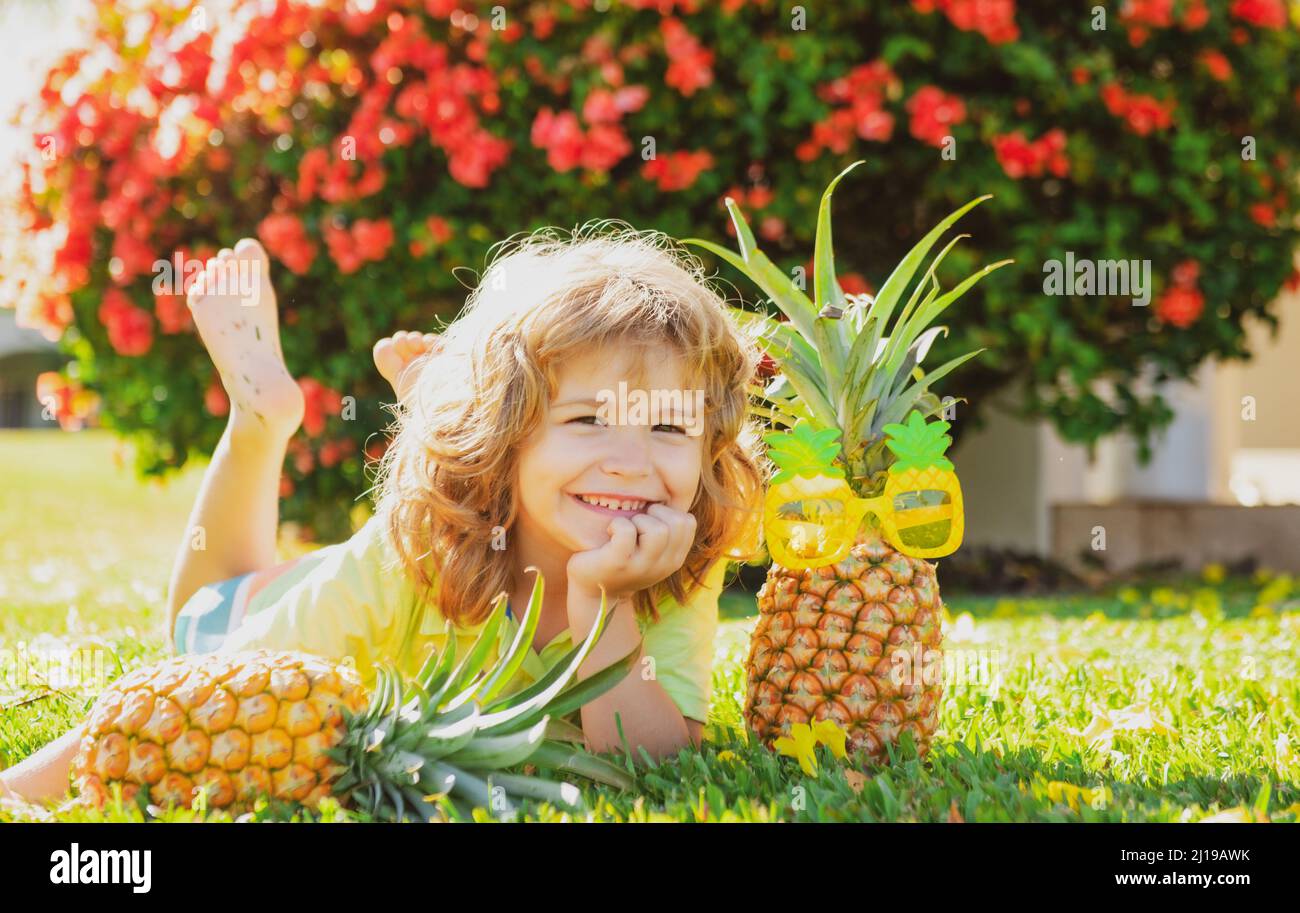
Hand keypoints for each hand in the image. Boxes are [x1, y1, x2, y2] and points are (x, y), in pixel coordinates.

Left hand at [566, 503, 696, 603]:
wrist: (595, 592)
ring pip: (658, 529)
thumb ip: (666, 530)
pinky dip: (617, 524)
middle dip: (655, 513)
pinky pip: (626, 531)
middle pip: (677, 523)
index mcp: (675, 559)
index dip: (668, 512)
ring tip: (625, 530)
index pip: (688, 522)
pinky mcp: (618, 564)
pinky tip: (610, 532)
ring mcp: (642, 566)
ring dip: (638, 520)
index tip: (651, 521)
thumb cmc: (624, 560)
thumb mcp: (653, 550)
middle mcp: (663, 565)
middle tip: (637, 524)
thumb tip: (667, 494)